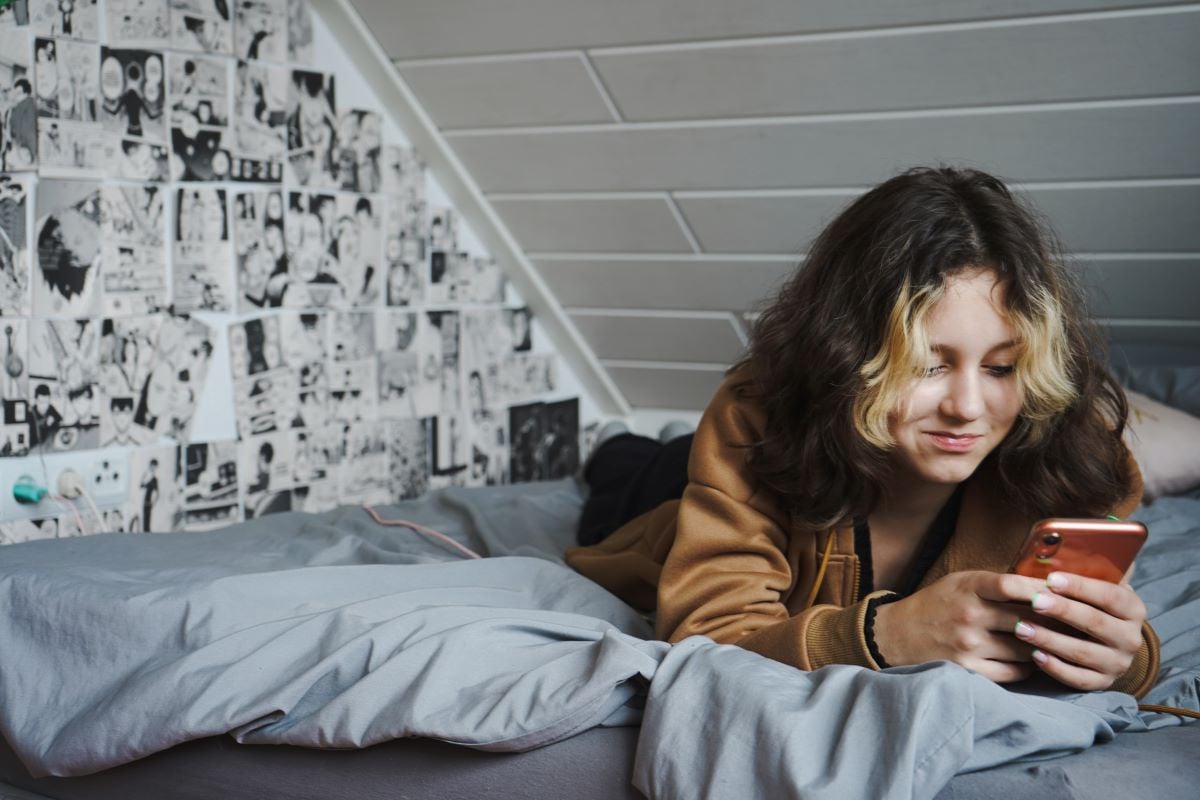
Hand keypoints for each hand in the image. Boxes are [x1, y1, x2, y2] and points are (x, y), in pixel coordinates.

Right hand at [873, 570, 1047, 682]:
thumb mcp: (960, 582)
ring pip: (1026, 649)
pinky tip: (1028, 660)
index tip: (1059, 595)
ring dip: (1041, 647)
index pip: (1012, 584)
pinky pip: (1014, 672)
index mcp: (968, 587)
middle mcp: (969, 615)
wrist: (897, 634)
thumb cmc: (936, 605)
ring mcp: (969, 645)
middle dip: (1052, 622)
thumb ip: (996, 584)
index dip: (1041, 589)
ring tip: (1049, 643)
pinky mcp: (969, 669)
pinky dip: (1027, 667)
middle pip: (1027, 619)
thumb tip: (1046, 588)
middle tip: (1068, 624)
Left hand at [1010, 572, 1146, 691]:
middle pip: (1095, 623)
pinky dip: (1055, 667)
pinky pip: (1077, 678)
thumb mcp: (1095, 584)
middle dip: (1062, 611)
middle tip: (1033, 602)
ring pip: (1083, 653)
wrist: (1105, 641)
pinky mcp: (1102, 683)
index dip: (1080, 587)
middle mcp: (1131, 638)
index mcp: (1133, 608)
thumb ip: (1087, 569)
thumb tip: (1063, 546)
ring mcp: (1118, 663)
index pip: (1109, 595)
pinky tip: (1034, 655)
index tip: (1051, 579)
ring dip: (1050, 640)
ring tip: (1021, 628)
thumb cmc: (1090, 603)